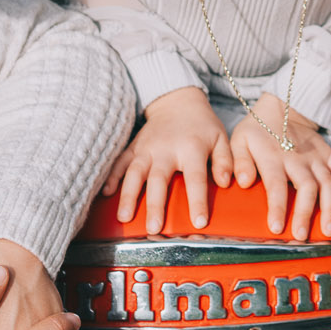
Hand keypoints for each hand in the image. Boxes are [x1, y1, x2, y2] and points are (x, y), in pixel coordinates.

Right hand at [102, 87, 232, 232]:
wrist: (177, 101)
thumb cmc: (202, 125)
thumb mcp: (221, 138)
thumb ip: (225, 161)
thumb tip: (225, 183)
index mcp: (191, 148)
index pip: (195, 178)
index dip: (197, 201)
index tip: (199, 222)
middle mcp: (166, 149)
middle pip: (159, 179)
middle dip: (155, 205)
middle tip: (154, 228)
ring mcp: (147, 148)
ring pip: (134, 173)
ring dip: (128, 196)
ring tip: (124, 218)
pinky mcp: (134, 147)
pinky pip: (120, 162)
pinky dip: (112, 177)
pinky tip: (106, 194)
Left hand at [229, 94, 330, 239]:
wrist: (283, 106)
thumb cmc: (257, 130)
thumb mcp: (239, 140)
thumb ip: (239, 161)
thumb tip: (242, 183)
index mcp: (273, 156)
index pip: (276, 185)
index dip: (278, 207)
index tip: (276, 228)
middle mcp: (297, 158)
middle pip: (306, 187)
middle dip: (305, 213)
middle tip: (301, 236)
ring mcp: (315, 156)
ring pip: (327, 183)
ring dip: (329, 207)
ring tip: (328, 231)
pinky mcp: (328, 154)